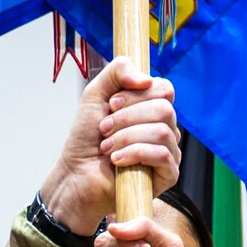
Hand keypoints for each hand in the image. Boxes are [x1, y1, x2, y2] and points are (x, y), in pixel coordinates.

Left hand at [39, 58, 179, 232]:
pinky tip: (117, 160)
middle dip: (127, 118)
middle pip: (164, 109)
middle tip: (104, 129)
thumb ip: (117, 71)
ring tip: (107, 147)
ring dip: (127, 137)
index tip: (111, 104)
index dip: (136, 95)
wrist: (76, 174)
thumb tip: (147, 79)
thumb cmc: (86, 138)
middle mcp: (165, 128)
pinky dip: (135, 153)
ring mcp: (169, 151)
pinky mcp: (168, 175)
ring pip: (162, 132)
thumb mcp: (95, 94)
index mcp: (152, 109)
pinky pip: (162, 155)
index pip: (165, 90)